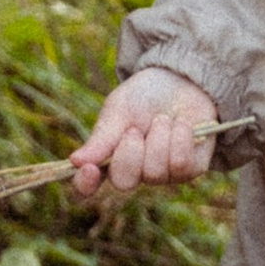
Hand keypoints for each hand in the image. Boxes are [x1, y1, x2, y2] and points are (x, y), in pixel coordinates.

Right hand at [69, 68, 224, 196]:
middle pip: (124, 182)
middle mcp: (134, 172)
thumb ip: (102, 138)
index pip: (88, 185)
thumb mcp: (118, 110)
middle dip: (129, 152)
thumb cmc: (143, 96)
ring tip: (162, 119)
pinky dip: (180, 138)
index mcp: (109, 158)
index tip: (89, 169)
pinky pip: (181, 165)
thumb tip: (75, 162)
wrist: (181, 80)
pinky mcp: (189, 170)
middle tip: (135, 128)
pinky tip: (181, 124)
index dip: (85, 185)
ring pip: (155, 173)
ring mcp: (163, 174)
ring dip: (158, 138)